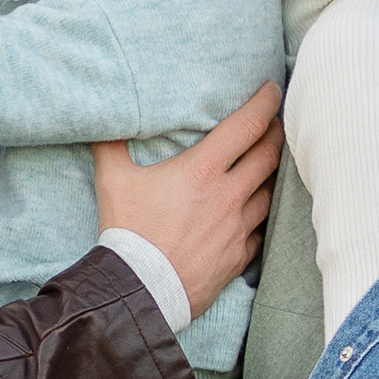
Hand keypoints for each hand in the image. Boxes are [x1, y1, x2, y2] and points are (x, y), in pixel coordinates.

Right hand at [93, 81, 281, 318]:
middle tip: (275, 123)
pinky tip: (256, 211)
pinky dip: (261, 215)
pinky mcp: (239, 255)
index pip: (248, 125)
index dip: (265, 102)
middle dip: (276, 133)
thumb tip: (102, 120)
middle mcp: (229, 195)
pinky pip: (261, 229)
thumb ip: (111, 146)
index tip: (272, 90)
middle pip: (269, 154)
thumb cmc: (128, 233)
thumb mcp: (113, 182)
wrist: (141, 289)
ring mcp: (238, 227)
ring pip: (271, 191)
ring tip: (269, 164)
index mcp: (202, 170)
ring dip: (273, 174)